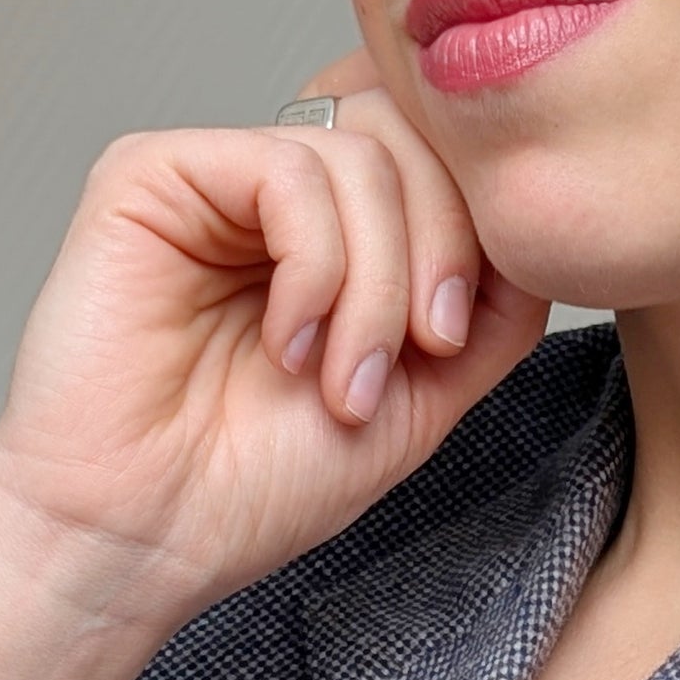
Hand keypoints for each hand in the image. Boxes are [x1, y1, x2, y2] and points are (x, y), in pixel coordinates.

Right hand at [0, 48, 551, 632]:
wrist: (143, 540)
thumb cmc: (253, 486)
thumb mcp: (422, 398)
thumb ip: (490, 309)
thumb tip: (536, 227)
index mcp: (335, 235)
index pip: (439, 162)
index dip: (475, 236)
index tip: (453, 345)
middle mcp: (275, 194)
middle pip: (411, 139)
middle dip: (440, 252)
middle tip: (420, 354)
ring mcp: (215, 178)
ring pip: (361, 155)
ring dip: (378, 283)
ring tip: (341, 381)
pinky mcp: (151, 174)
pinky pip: (288, 168)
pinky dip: (317, 268)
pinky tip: (288, 345)